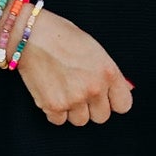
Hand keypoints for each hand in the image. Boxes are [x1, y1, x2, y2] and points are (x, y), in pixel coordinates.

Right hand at [11, 7, 134, 125]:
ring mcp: (74, 99)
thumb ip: (109, 73)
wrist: (30, 35)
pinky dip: (54, 111)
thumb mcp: (94, 49)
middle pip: (102, 117)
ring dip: (72, 111)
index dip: (112, 102)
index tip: (104, 97)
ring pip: (80, 121)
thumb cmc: (61, 36)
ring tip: (62, 90)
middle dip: (91, 108)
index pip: (123, 105)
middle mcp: (94, 88)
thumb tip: (124, 89)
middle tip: (78, 92)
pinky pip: (59, 121)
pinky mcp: (53, 106)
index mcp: (108, 72)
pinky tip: (50, 93)